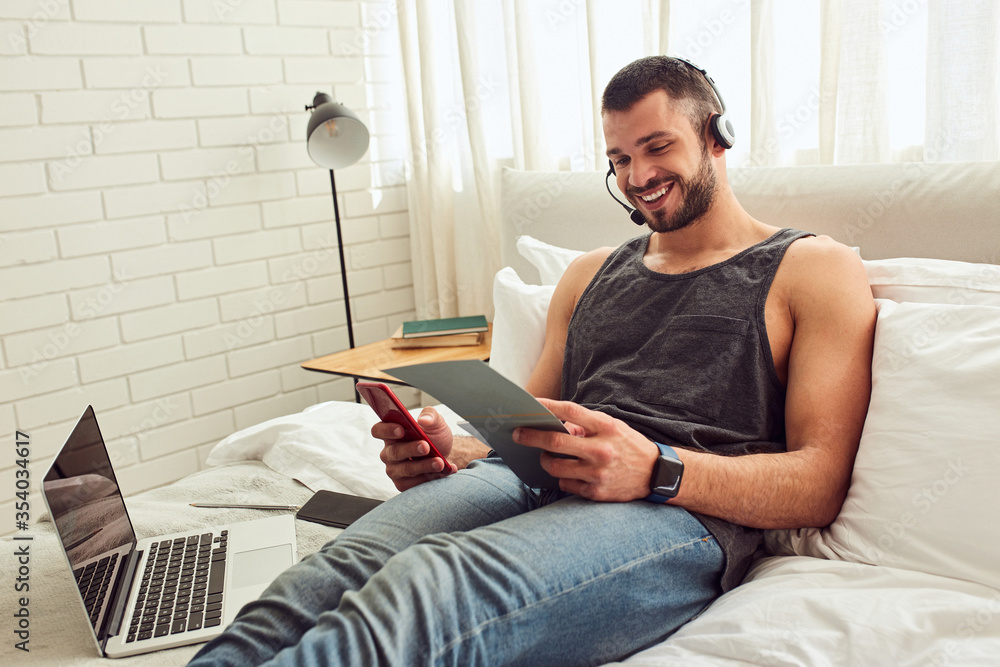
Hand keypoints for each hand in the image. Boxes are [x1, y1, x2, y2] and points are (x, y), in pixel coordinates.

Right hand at [372, 406, 457, 491]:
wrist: (447, 454)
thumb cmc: (435, 437)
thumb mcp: (436, 422)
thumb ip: (431, 416)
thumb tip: (424, 420)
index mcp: (392, 433)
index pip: (378, 430)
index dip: (387, 430)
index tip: (401, 429)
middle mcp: (389, 452)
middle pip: (394, 452)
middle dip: (411, 449)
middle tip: (426, 446)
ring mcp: (395, 469)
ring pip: (406, 469)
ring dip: (424, 466)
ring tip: (440, 462)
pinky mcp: (403, 484)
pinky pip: (415, 483)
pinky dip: (431, 477)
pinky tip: (444, 470)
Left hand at [514, 398, 660, 501]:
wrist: (657, 475)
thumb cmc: (629, 445)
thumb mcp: (612, 427)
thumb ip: (585, 424)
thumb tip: (553, 425)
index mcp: (606, 427)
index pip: (570, 411)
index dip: (546, 406)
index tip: (529, 403)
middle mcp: (601, 450)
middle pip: (554, 441)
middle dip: (530, 436)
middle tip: (517, 433)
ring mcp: (598, 473)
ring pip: (554, 466)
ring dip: (545, 460)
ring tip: (546, 456)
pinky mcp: (596, 493)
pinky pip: (565, 484)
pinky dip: (562, 477)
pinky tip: (569, 473)